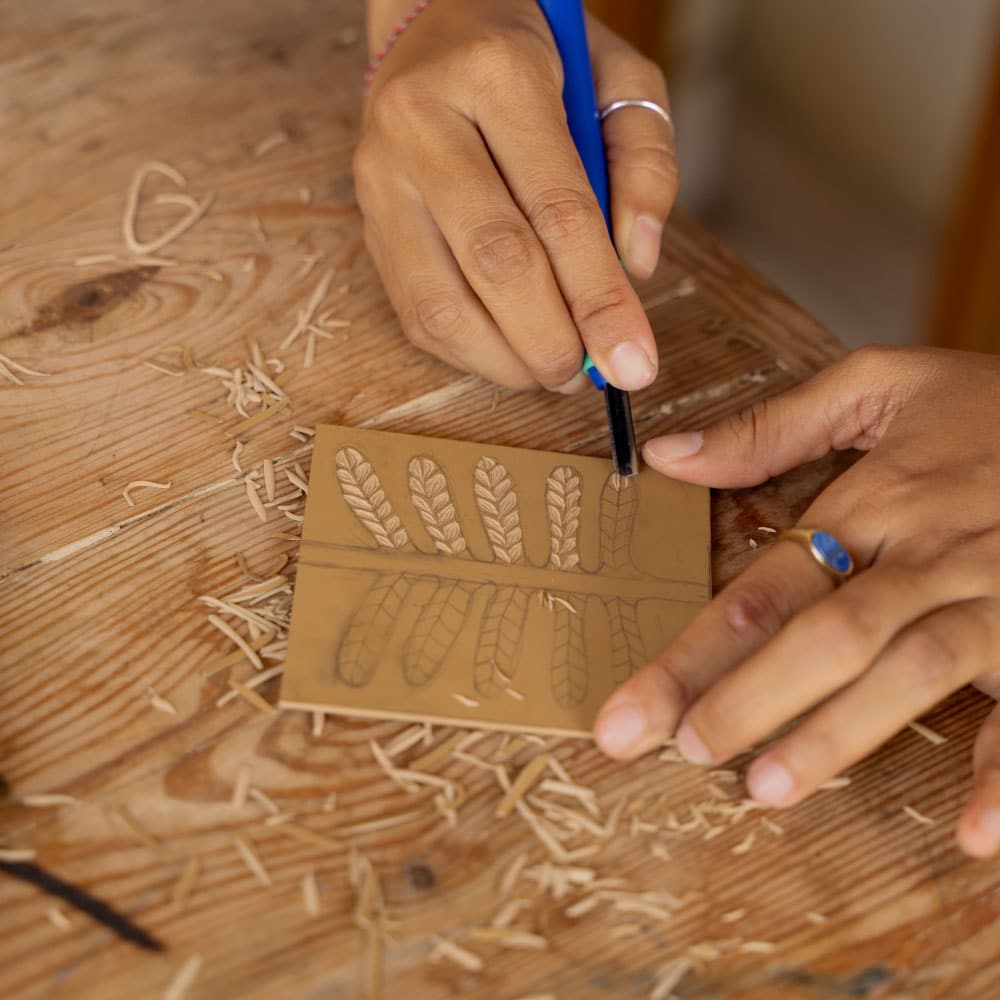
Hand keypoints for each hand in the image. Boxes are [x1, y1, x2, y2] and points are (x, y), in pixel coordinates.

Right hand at [356, 0, 677, 390]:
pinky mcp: (368, 219)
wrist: (436, 20)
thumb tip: (636, 266)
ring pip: (440, 302)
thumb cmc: (538, 55)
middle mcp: (422, 123)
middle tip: (589, 376)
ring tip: (551, 372)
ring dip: (505, 359)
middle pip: (494, 262)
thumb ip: (645, 162)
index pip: (558, 210)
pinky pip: (413, 311)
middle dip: (551, 340)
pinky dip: (467, 351)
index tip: (634, 361)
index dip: (599, 299)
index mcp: (497, 75)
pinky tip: (508, 352)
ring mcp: (381, 175)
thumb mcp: (616, 77)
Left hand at [593, 345, 999, 857]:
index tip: (630, 712)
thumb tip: (664, 455)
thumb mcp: (881, 384)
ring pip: (912, 670)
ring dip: (842, 734)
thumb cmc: (995, 405)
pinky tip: (974, 834)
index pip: (764, 589)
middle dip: (751, 698)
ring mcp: (995, 596)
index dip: (693, 653)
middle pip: (828, 635)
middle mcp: (928, 555)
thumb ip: (773, 426)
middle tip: (685, 751)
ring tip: (770, 788)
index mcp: (875, 503)